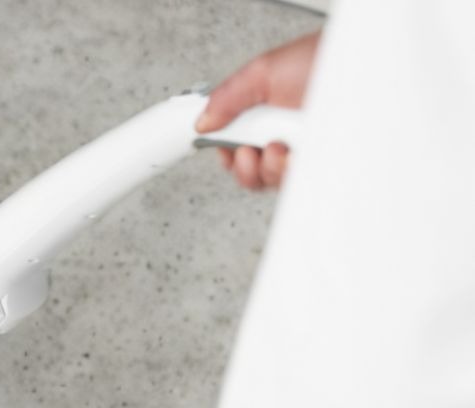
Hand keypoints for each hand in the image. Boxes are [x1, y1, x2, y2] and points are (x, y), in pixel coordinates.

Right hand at [197, 30, 321, 189]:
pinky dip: (294, 172)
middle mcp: (284, 135)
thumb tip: (203, 122)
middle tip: (250, 152)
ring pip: (275, 182)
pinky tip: (298, 155)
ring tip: (279, 147)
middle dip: (246, 168)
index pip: (236, 150)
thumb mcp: (263, 73)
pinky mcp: (323, 163)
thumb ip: (227, 98)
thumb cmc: (323, 60)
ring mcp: (305, 151)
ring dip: (270, 169)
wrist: (366, 66)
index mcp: (265, 116)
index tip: (227, 152)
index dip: (228, 157)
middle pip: (253, 174)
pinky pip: (301, 184)